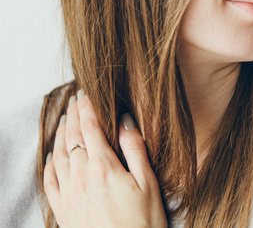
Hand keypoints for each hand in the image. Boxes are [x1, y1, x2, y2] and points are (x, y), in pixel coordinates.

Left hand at [44, 90, 166, 227]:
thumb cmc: (144, 221)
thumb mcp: (148, 182)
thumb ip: (135, 149)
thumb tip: (125, 120)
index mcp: (104, 167)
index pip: (90, 128)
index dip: (88, 107)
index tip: (87, 93)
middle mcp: (81, 178)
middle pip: (72, 137)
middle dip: (73, 115)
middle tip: (76, 99)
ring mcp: (69, 194)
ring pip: (58, 155)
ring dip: (60, 133)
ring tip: (65, 119)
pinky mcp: (63, 209)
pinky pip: (49, 180)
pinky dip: (49, 162)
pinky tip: (52, 154)